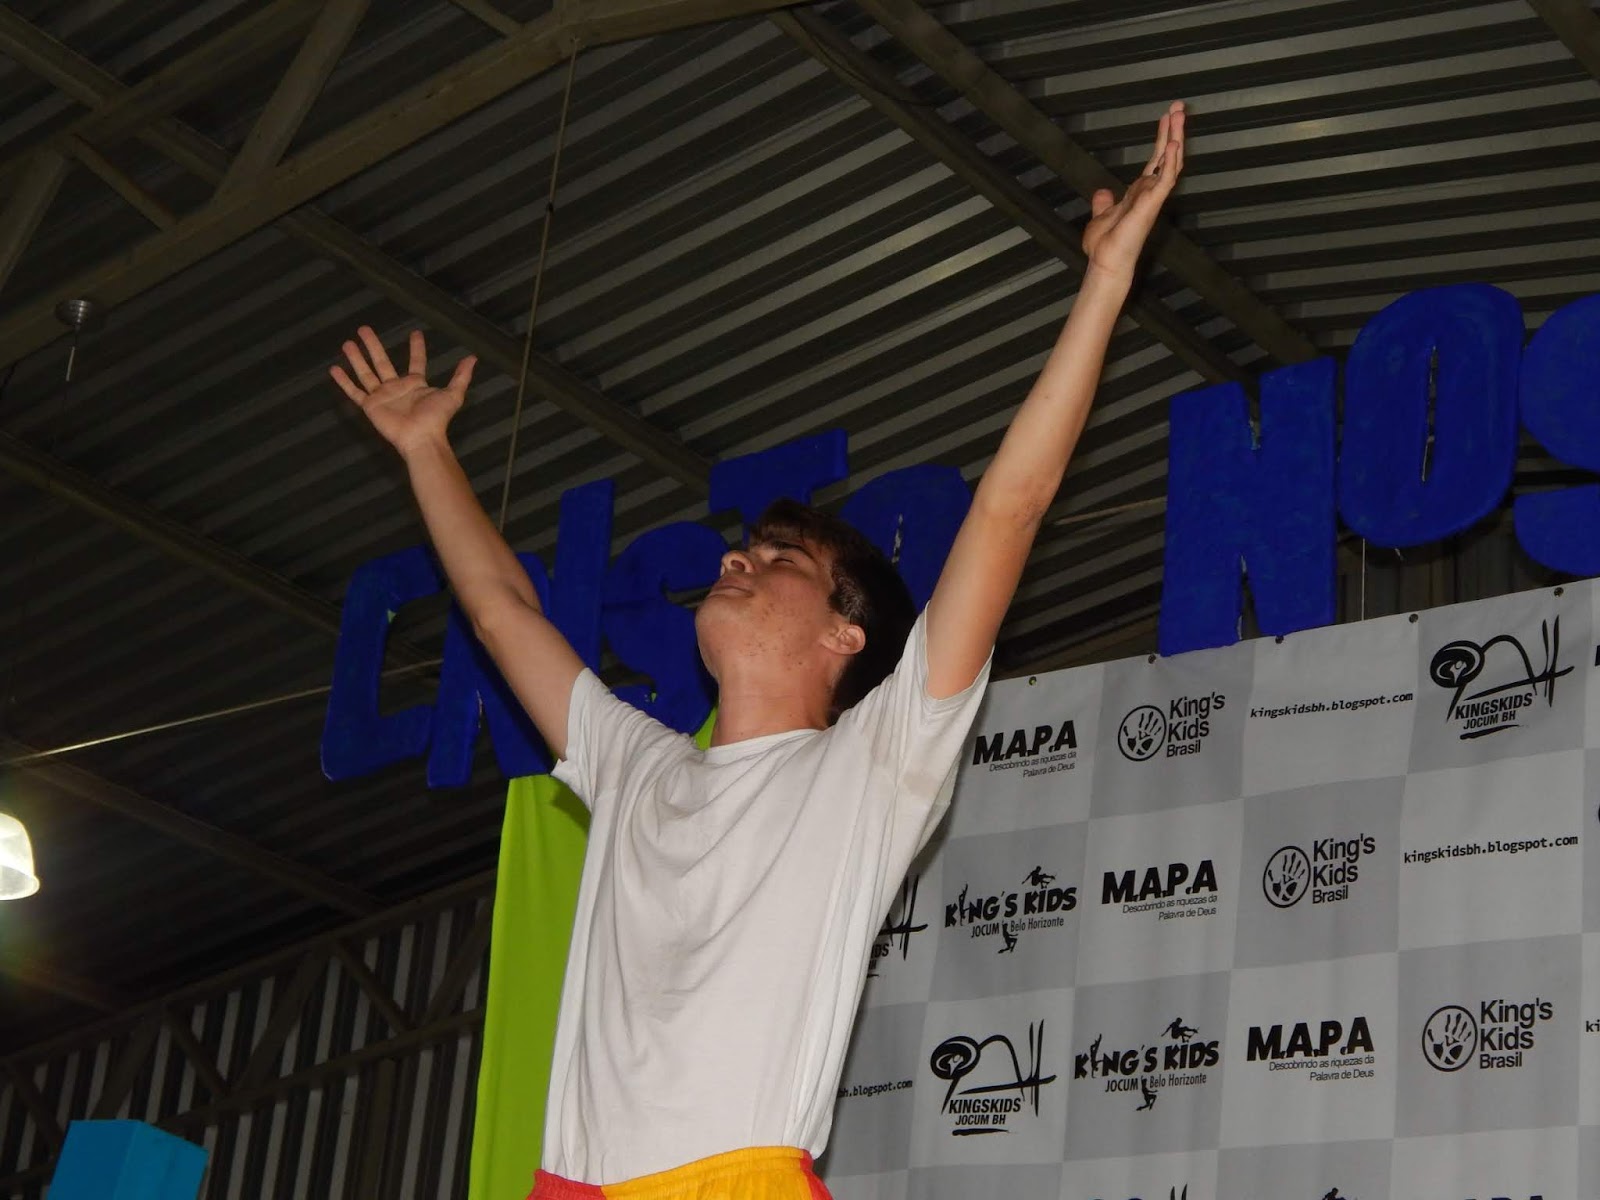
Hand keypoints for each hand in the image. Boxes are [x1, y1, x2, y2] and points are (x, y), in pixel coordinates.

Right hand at [331, 327, 476, 456]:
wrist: (421, 437)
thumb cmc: (436, 418)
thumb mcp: (453, 395)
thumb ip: (461, 377)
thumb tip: (472, 358)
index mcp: (415, 384)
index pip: (415, 361)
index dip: (416, 348)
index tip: (415, 333)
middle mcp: (396, 388)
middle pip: (382, 361)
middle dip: (373, 345)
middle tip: (364, 328)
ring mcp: (382, 396)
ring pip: (366, 373)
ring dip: (356, 358)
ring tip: (347, 342)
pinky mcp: (370, 406)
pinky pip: (354, 392)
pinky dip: (344, 382)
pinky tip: (334, 369)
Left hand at [1081, 101, 1184, 279]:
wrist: (1105, 263)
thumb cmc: (1105, 247)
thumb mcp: (1101, 217)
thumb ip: (1103, 203)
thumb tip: (1103, 192)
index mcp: (1140, 193)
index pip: (1156, 159)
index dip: (1162, 138)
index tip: (1166, 117)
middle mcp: (1150, 193)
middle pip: (1167, 155)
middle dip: (1174, 130)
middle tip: (1179, 106)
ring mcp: (1153, 198)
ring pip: (1170, 162)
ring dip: (1175, 138)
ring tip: (1179, 115)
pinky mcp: (1152, 205)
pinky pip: (1166, 179)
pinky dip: (1170, 161)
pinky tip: (1173, 143)